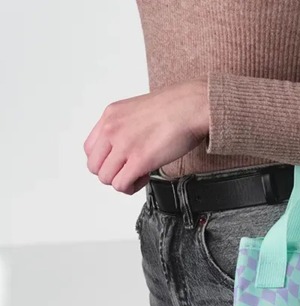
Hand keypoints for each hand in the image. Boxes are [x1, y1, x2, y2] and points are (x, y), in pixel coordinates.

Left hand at [84, 78, 208, 194]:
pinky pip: (121, 184)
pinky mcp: (140, 160)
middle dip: (111, 173)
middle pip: (94, 166)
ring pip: (105, 178)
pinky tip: (144, 177)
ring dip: (121, 182)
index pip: (90, 148)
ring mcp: (124, 145)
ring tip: (139, 175)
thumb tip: (127, 146)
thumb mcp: (138, 109)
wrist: (192, 107)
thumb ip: (126, 127)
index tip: (120, 162)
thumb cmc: (176, 107)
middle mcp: (112, 129)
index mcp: (111, 116)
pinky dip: (131, 187)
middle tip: (129, 171)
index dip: (105, 161)